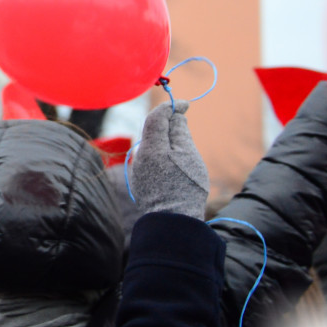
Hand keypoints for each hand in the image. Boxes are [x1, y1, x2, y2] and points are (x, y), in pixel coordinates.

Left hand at [130, 100, 208, 218]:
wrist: (173, 220)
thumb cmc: (185, 186)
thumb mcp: (188, 155)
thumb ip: (180, 131)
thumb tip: (175, 115)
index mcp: (150, 146)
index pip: (156, 116)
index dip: (170, 107)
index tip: (185, 105)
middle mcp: (139, 155)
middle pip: (153, 130)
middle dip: (168, 123)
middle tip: (184, 120)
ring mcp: (137, 169)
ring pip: (152, 146)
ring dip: (166, 140)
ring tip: (183, 147)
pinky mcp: (139, 180)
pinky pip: (151, 160)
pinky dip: (162, 155)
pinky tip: (175, 165)